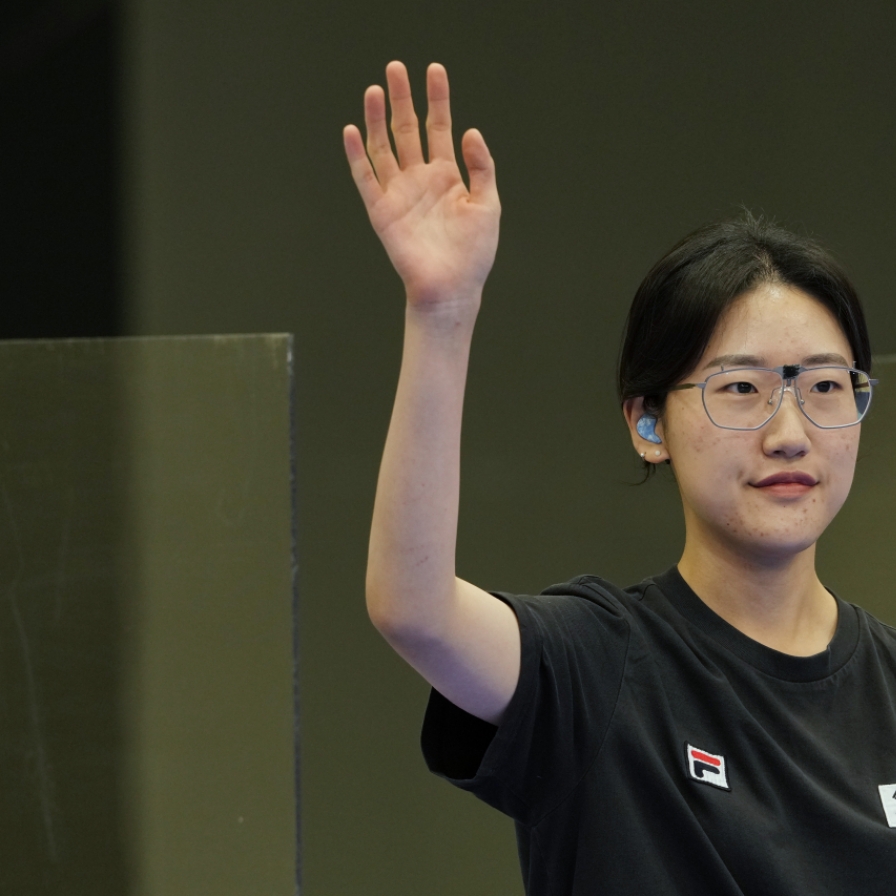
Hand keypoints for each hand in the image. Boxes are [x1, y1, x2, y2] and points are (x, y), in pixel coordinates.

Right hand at [344, 62, 499, 311]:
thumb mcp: (488, 205)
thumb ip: (481, 167)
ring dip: (376, 120)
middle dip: (402, 99)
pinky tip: (353, 130)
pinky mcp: (382, 212)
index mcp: (448, 176)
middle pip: (407, 130)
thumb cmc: (474, 254)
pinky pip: (366, 179)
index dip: (437, 98)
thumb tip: (471, 131)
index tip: (434, 70)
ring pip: (383, 148)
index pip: (439, 127)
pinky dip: (357, 156)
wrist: (452, 288)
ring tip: (374, 90)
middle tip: (395, 68)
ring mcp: (399, 194)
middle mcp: (420, 180)